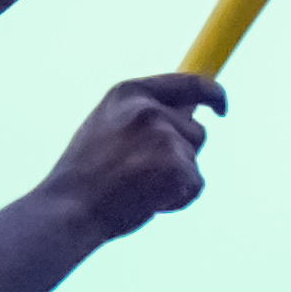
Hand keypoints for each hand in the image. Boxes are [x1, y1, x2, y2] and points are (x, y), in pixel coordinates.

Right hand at [40, 73, 224, 238]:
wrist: (69, 208)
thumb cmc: (87, 176)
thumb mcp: (108, 127)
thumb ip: (144, 115)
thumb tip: (189, 111)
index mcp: (129, 92)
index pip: (189, 83)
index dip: (212, 94)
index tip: (221, 107)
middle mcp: (149, 109)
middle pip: (196, 130)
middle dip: (182, 154)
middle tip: (143, 175)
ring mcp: (164, 136)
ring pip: (194, 160)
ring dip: (177, 179)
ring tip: (137, 188)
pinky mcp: (177, 166)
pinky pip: (195, 185)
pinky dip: (178, 199)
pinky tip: (147, 202)